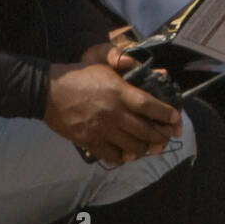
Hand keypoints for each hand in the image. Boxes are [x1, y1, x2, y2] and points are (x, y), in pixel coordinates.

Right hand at [45, 62, 179, 166]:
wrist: (48, 92)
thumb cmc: (79, 76)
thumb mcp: (104, 66)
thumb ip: (127, 69)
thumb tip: (149, 72)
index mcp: (119, 92)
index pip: (150, 106)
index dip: (166, 115)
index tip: (176, 120)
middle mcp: (114, 113)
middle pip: (145, 130)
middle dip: (160, 136)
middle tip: (166, 137)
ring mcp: (102, 130)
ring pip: (132, 146)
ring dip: (145, 149)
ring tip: (150, 147)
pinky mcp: (90, 142)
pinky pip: (113, 156)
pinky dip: (124, 157)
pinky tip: (128, 154)